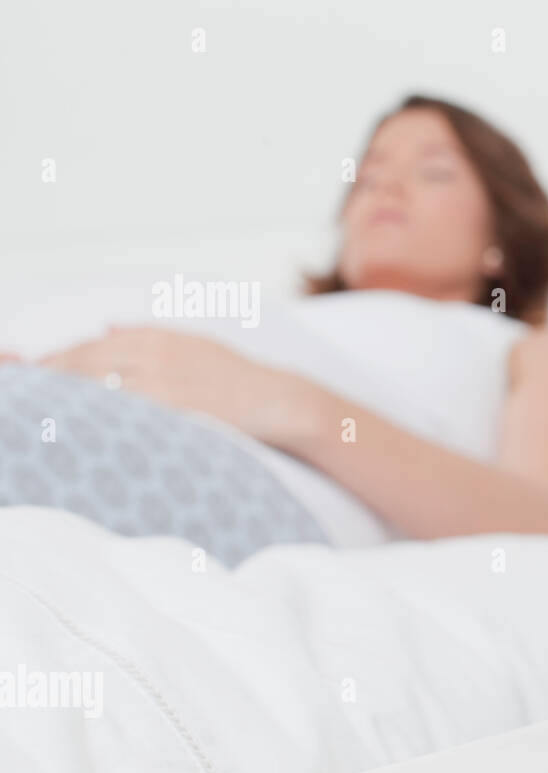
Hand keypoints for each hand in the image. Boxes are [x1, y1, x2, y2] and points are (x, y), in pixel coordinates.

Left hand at [39, 326, 315, 445]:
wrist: (280, 402)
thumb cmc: (242, 381)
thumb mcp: (196, 345)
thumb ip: (149, 336)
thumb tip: (107, 327)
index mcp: (156, 336)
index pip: (89, 346)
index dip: (57, 363)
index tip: (37, 376)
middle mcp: (152, 352)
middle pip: (81, 363)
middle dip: (48, 378)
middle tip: (23, 394)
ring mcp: (159, 380)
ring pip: (93, 385)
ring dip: (62, 399)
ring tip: (42, 416)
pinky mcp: (168, 406)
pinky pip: (117, 411)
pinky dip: (92, 416)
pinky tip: (75, 429)